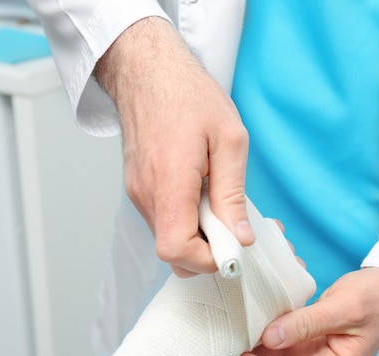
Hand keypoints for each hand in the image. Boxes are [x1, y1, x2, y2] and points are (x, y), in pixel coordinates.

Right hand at [95, 17, 253, 276]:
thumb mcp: (229, 140)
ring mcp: (138, 193)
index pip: (177, 248)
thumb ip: (233, 194)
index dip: (207, 260)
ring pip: (167, 238)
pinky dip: (186, 220)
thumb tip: (240, 237)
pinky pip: (163, 220)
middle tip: (232, 228)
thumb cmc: (189, 96)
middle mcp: (146, 193)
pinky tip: (203, 195)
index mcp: (169, 180)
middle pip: (171, 252)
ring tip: (220, 204)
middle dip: (206, 252)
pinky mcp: (138, 189)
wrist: (148, 72)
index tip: (232, 248)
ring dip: (198, 235)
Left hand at [221, 267, 378, 355]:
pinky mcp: (301, 344)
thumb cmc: (375, 299)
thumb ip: (309, 323)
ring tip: (222, 341)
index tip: (243, 354)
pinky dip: (255, 343)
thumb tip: (269, 336)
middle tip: (219, 352)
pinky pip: (273, 351)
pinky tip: (240, 328)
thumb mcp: (345, 306)